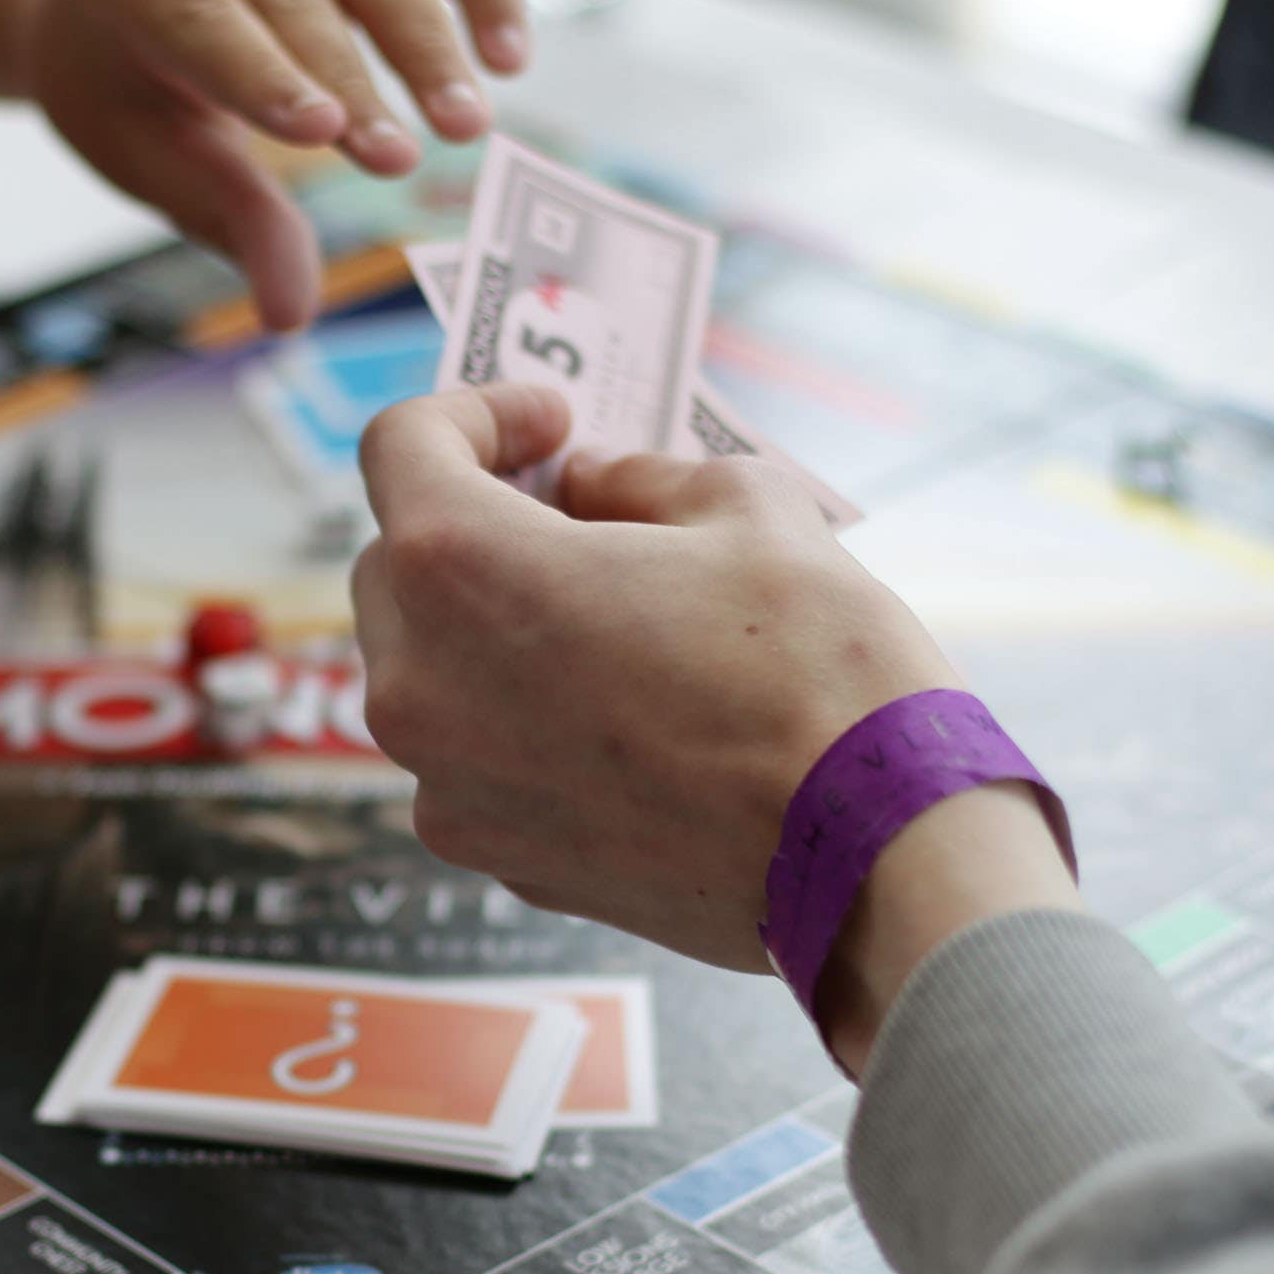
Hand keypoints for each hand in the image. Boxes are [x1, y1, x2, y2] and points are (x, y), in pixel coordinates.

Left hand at [22, 0, 529, 331]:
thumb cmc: (132, 78)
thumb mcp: (148, 151)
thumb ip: (228, 215)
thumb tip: (291, 314)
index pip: (196, 15)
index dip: (259, 73)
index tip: (321, 134)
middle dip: (353, 76)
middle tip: (402, 164)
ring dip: (428, 38)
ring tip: (468, 125)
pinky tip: (511, 54)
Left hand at [354, 387, 1078, 1064]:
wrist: (874, 859)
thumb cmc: (820, 671)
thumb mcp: (749, 510)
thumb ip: (640, 477)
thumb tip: (590, 484)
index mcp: (460, 569)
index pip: (400, 446)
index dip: (473, 412)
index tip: (550, 425)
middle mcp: (421, 686)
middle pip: (398, 565)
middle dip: (474, 523)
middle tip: (575, 510)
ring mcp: (451, 789)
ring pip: (430, 673)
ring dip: (492, 630)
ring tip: (609, 618)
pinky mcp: (500, 860)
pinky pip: (478, 760)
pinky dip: (522, 720)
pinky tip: (626, 714)